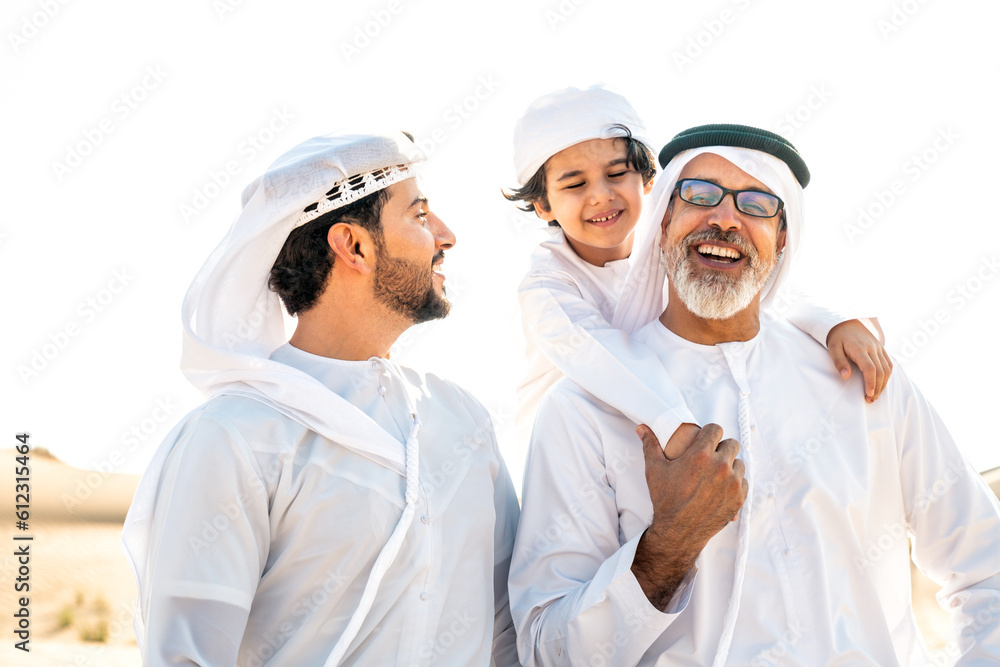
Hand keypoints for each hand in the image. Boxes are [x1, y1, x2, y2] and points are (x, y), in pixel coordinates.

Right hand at [631, 423, 746, 608]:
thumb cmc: (665, 500)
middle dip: (721, 447)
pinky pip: (744, 481)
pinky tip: (722, 486)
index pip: (716, 429)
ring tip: (716, 472)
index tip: (705, 439)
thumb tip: (641, 428)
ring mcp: (732, 483)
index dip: (709, 432)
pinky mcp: (739, 498)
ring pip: (739, 463)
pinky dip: (735, 482)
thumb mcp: (654, 470)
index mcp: (700, 455)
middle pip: (731, 444)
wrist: (678, 531)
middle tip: (711, 456)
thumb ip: (650, 445)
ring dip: (730, 465)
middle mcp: (720, 467)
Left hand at [827, 318, 892, 402]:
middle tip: (870, 399)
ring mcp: (879, 348)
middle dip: (877, 387)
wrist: (847, 321)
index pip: (870, 368)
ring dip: (883, 384)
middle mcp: (872, 348)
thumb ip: (839, 362)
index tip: (869, 394)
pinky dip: (887, 376)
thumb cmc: (837, 337)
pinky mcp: (882, 348)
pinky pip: (889, 364)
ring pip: (887, 369)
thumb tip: (846, 376)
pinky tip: (881, 384)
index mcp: (860, 348)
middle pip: (880, 371)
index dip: (871, 383)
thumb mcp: (833, 348)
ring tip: (875, 395)